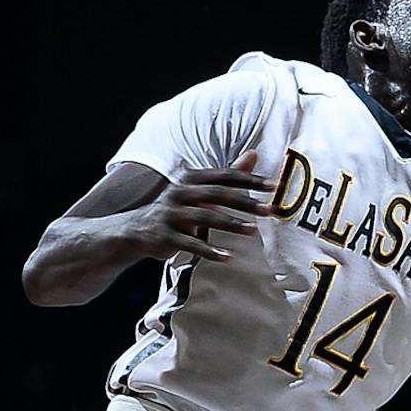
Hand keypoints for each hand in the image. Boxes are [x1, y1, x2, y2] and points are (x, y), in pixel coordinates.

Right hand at [123, 152, 274, 262]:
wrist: (136, 230)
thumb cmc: (176, 208)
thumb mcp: (199, 190)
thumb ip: (227, 176)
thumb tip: (254, 154)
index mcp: (190, 178)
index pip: (224, 176)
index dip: (250, 179)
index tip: (274, 185)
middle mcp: (179, 192)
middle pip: (216, 194)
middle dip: (245, 202)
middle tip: (269, 210)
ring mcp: (171, 214)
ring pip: (204, 217)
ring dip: (230, 224)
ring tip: (253, 231)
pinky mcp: (165, 236)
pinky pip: (190, 244)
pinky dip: (210, 251)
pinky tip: (228, 256)